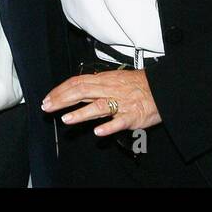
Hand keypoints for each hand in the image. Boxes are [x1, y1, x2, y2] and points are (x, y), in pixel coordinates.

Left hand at [42, 69, 161, 134]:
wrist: (163, 89)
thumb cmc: (139, 85)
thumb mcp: (115, 78)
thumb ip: (97, 84)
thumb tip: (77, 87)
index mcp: (105, 80)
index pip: (77, 82)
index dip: (60, 90)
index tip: (48, 98)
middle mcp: (110, 90)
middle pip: (82, 92)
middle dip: (62, 100)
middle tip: (47, 108)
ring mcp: (121, 104)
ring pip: (99, 107)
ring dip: (81, 113)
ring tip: (66, 120)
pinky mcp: (133, 116)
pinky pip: (120, 122)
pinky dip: (108, 127)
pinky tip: (98, 132)